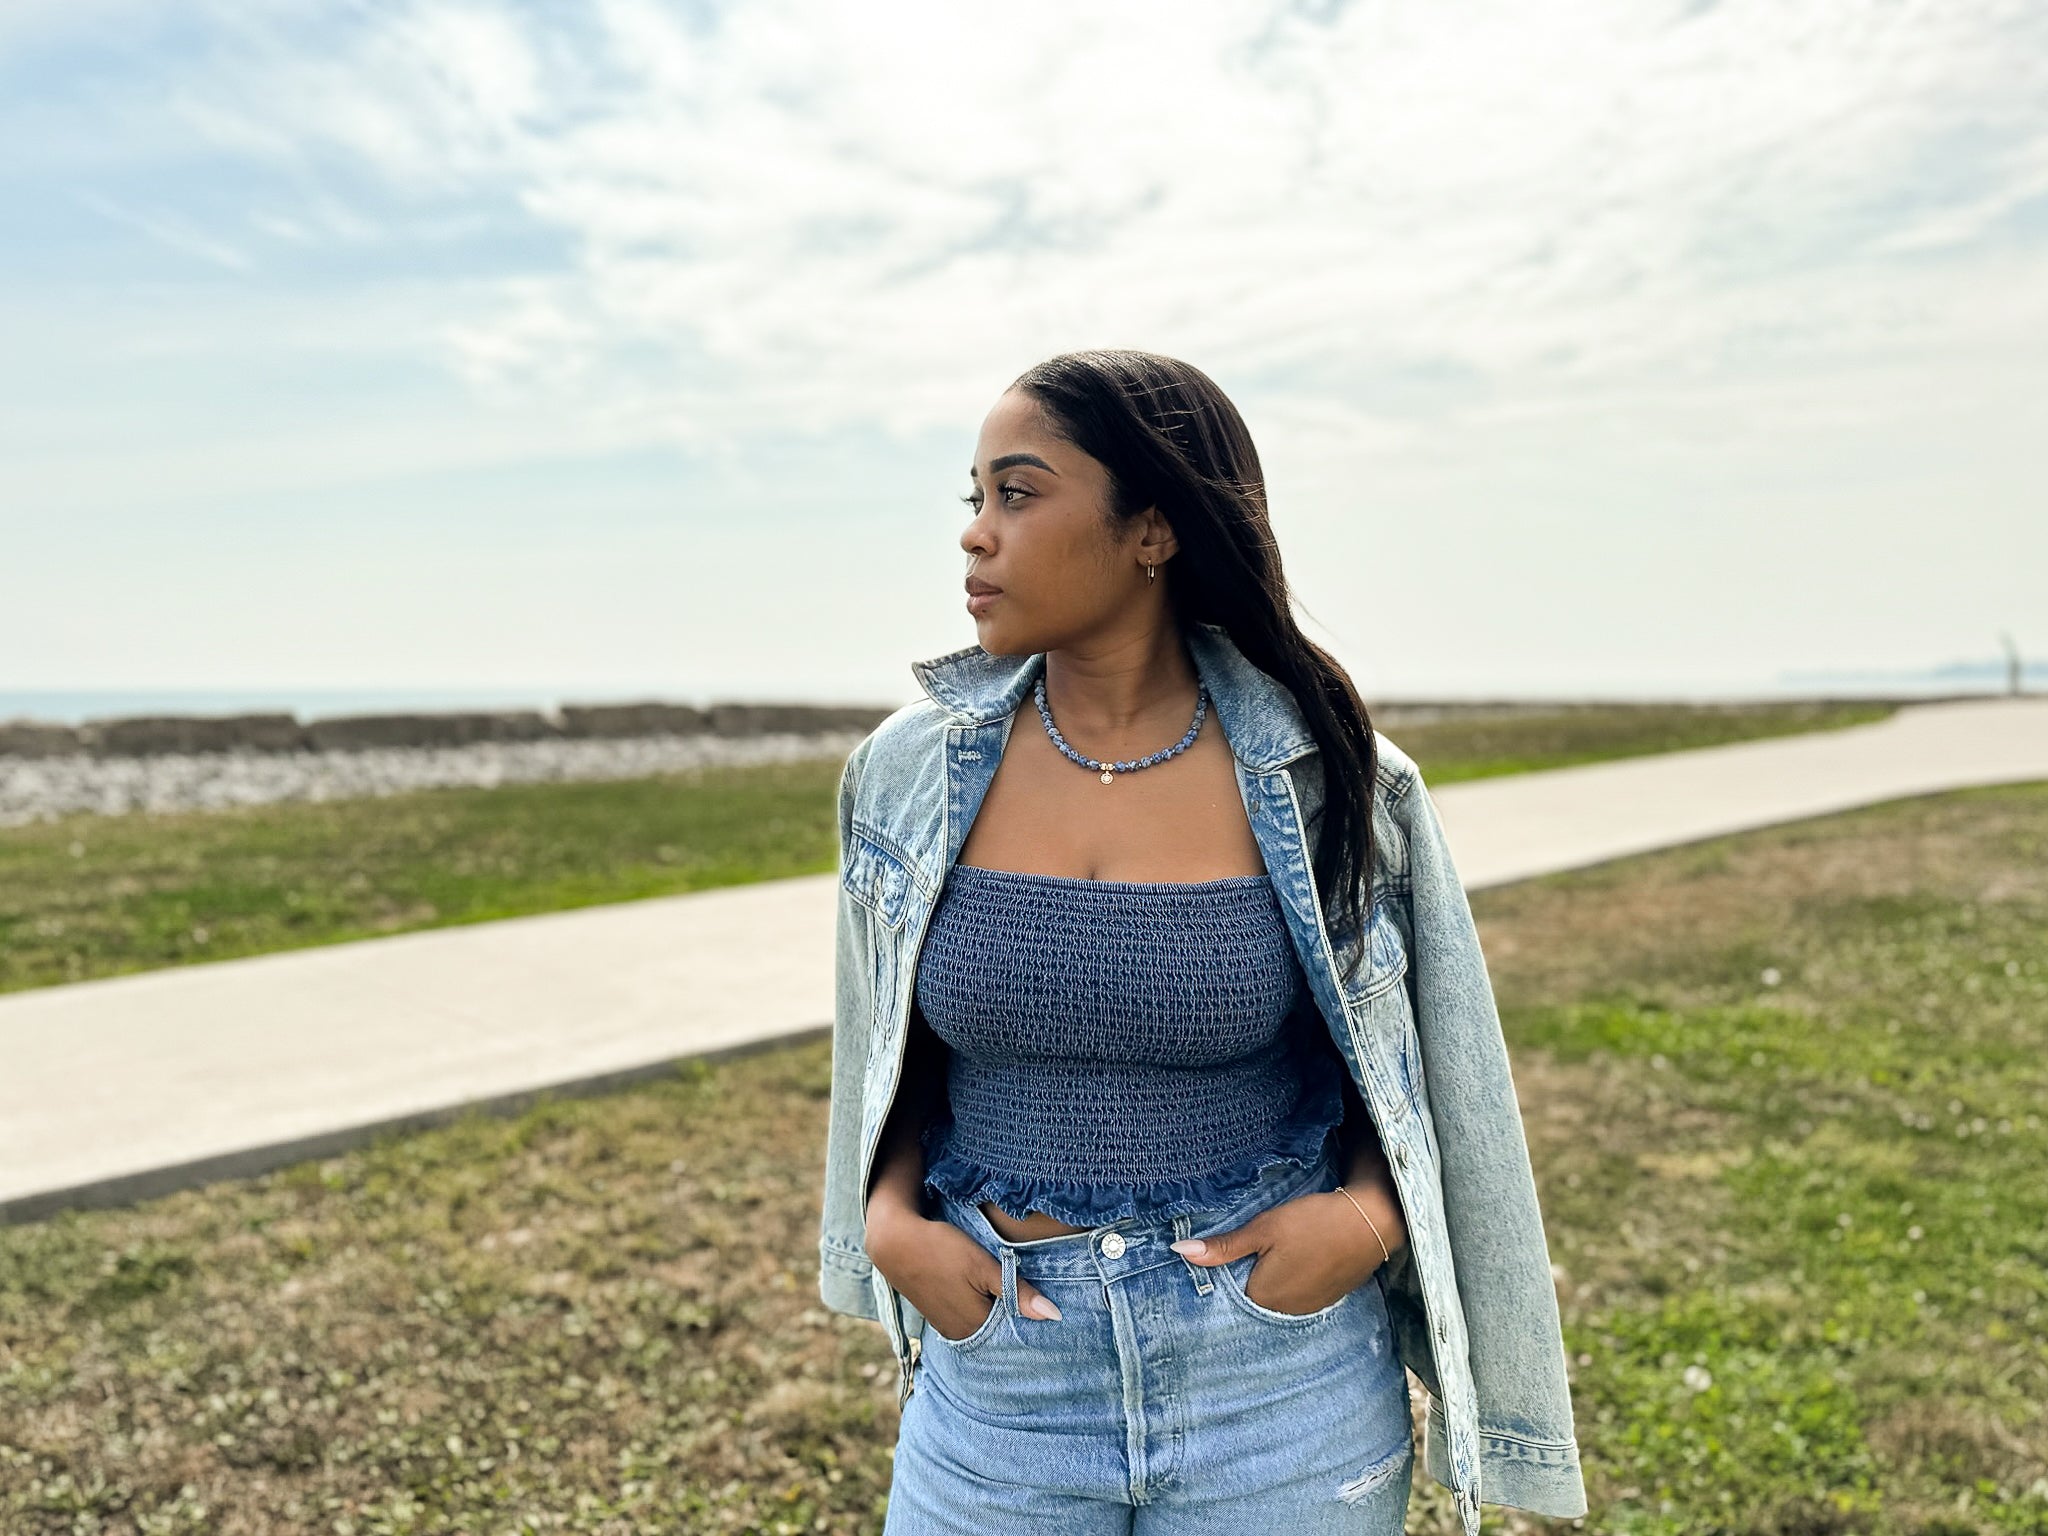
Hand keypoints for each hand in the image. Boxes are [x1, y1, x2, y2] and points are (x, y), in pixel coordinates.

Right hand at [865, 1198, 1062, 1340]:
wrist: (895, 1242)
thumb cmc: (942, 1250)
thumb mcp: (983, 1266)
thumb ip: (1017, 1292)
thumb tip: (1054, 1316)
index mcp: (975, 1326)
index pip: (1017, 1334)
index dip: (1033, 1320)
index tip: (1050, 1308)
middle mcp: (961, 1333)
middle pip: (1001, 1333)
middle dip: (1018, 1319)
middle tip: (1037, 1300)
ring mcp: (948, 1326)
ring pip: (986, 1326)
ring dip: (1000, 1314)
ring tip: (1015, 1295)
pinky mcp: (940, 1315)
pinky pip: (970, 1320)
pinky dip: (983, 1310)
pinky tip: (988, 1295)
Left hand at [1168, 1187, 1397, 1314]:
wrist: (1371, 1222)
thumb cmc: (1313, 1222)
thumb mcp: (1263, 1229)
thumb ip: (1224, 1246)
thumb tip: (1179, 1252)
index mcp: (1264, 1297)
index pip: (1229, 1294)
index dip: (1225, 1273)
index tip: (1222, 1256)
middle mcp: (1285, 1311)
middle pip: (1253, 1297)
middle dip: (1247, 1276)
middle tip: (1251, 1248)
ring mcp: (1309, 1308)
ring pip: (1277, 1297)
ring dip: (1272, 1279)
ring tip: (1276, 1252)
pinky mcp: (1327, 1299)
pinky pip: (1298, 1295)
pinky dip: (1294, 1279)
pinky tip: (1298, 1258)